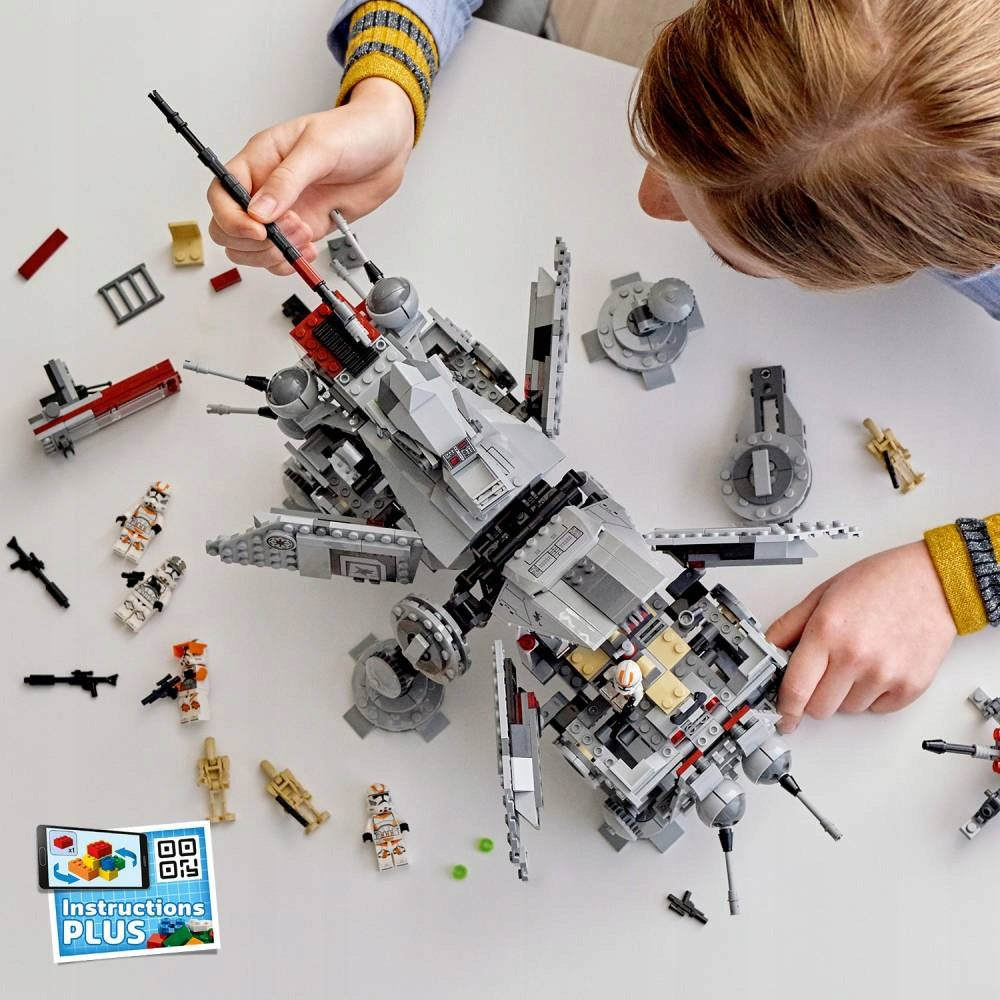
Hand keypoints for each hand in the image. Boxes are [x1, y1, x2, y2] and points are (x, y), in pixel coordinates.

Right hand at [207, 78, 414, 274]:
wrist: (388, 146)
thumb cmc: (354, 131)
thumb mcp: (319, 148)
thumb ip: (287, 180)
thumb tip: (259, 210)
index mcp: (259, 160)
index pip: (222, 194)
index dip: (231, 218)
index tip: (258, 230)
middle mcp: (266, 188)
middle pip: (229, 228)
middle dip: (254, 242)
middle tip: (286, 235)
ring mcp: (284, 212)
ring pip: (253, 248)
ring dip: (274, 254)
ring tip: (304, 236)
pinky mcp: (304, 228)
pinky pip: (283, 255)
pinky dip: (291, 261)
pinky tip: (308, 249)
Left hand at [766, 541, 956, 732]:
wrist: (932, 581)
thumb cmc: (880, 582)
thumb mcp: (822, 594)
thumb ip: (789, 625)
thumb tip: (768, 649)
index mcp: (828, 631)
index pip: (796, 688)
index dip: (785, 708)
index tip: (782, 715)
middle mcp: (855, 656)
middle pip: (819, 707)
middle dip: (814, 696)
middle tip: (824, 672)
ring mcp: (884, 674)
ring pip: (848, 709)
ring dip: (845, 693)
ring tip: (858, 658)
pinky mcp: (910, 686)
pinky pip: (878, 709)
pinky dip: (873, 694)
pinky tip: (877, 665)